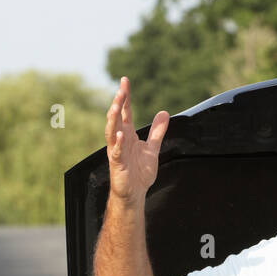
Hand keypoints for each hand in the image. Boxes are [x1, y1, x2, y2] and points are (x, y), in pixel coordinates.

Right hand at [105, 76, 168, 204]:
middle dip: (118, 103)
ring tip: (116, 105)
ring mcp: (117, 151)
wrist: (135, 194)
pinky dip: (118, 143)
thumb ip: (157, 131)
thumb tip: (164, 113)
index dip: (125, 97)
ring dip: (113, 119)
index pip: (125, 112)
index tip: (125, 81)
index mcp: (128, 135)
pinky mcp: (118, 164)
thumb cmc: (139, 173)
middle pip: (117, 118)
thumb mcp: (152, 148)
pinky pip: (117, 152)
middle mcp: (120, 140)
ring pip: (112, 132)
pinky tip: (120, 134)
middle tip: (121, 88)